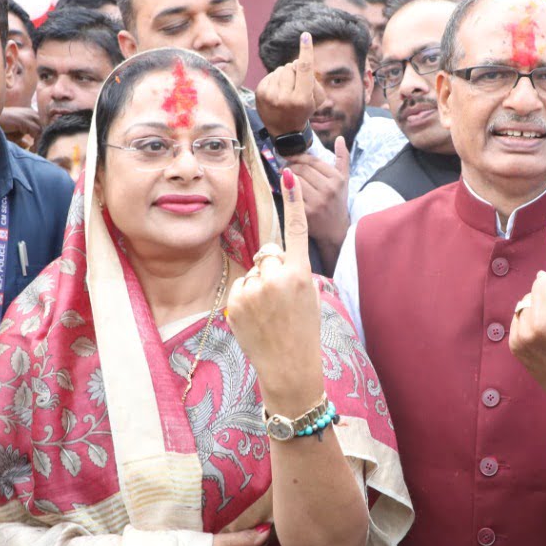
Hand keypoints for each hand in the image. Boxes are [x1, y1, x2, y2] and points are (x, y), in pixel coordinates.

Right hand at [0, 106, 41, 150]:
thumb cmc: (2, 127)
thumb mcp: (14, 134)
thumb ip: (22, 138)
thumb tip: (27, 145)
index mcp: (30, 113)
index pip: (44, 125)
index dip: (44, 137)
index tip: (40, 147)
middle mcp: (32, 113)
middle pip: (46, 127)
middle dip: (43, 140)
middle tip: (39, 151)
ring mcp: (29, 115)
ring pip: (42, 130)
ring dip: (39, 142)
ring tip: (34, 151)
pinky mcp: (25, 121)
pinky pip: (37, 132)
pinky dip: (36, 142)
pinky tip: (31, 149)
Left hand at [225, 168, 324, 415]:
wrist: (290, 368)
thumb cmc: (303, 331)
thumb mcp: (310, 296)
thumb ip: (294, 271)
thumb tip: (272, 256)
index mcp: (301, 273)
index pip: (296, 231)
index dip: (293, 202)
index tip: (287, 177)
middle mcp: (277, 277)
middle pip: (268, 253)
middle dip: (272, 268)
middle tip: (281, 300)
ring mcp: (255, 289)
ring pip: (253, 271)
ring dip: (258, 286)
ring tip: (269, 314)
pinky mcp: (236, 302)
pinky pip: (240, 286)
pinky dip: (246, 299)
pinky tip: (256, 318)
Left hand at [256, 32, 327, 135]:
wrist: (284, 131)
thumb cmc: (304, 111)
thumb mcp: (316, 98)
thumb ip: (312, 78)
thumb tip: (297, 61)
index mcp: (301, 99)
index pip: (303, 68)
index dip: (306, 50)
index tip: (305, 36)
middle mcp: (284, 97)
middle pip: (290, 66)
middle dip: (295, 71)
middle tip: (297, 87)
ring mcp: (269, 95)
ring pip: (280, 69)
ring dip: (285, 76)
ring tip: (286, 91)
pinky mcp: (260, 93)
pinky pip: (271, 75)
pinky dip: (276, 80)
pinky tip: (277, 93)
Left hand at [284, 137, 350, 254]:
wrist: (335, 230)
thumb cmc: (338, 201)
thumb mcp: (344, 180)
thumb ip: (342, 158)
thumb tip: (340, 138)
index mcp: (337, 179)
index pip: (313, 161)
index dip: (299, 157)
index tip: (291, 157)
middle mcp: (329, 189)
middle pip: (302, 169)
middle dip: (291, 166)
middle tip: (285, 167)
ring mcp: (317, 202)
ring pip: (295, 180)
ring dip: (286, 176)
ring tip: (284, 176)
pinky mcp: (306, 212)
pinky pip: (291, 194)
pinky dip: (285, 189)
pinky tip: (285, 187)